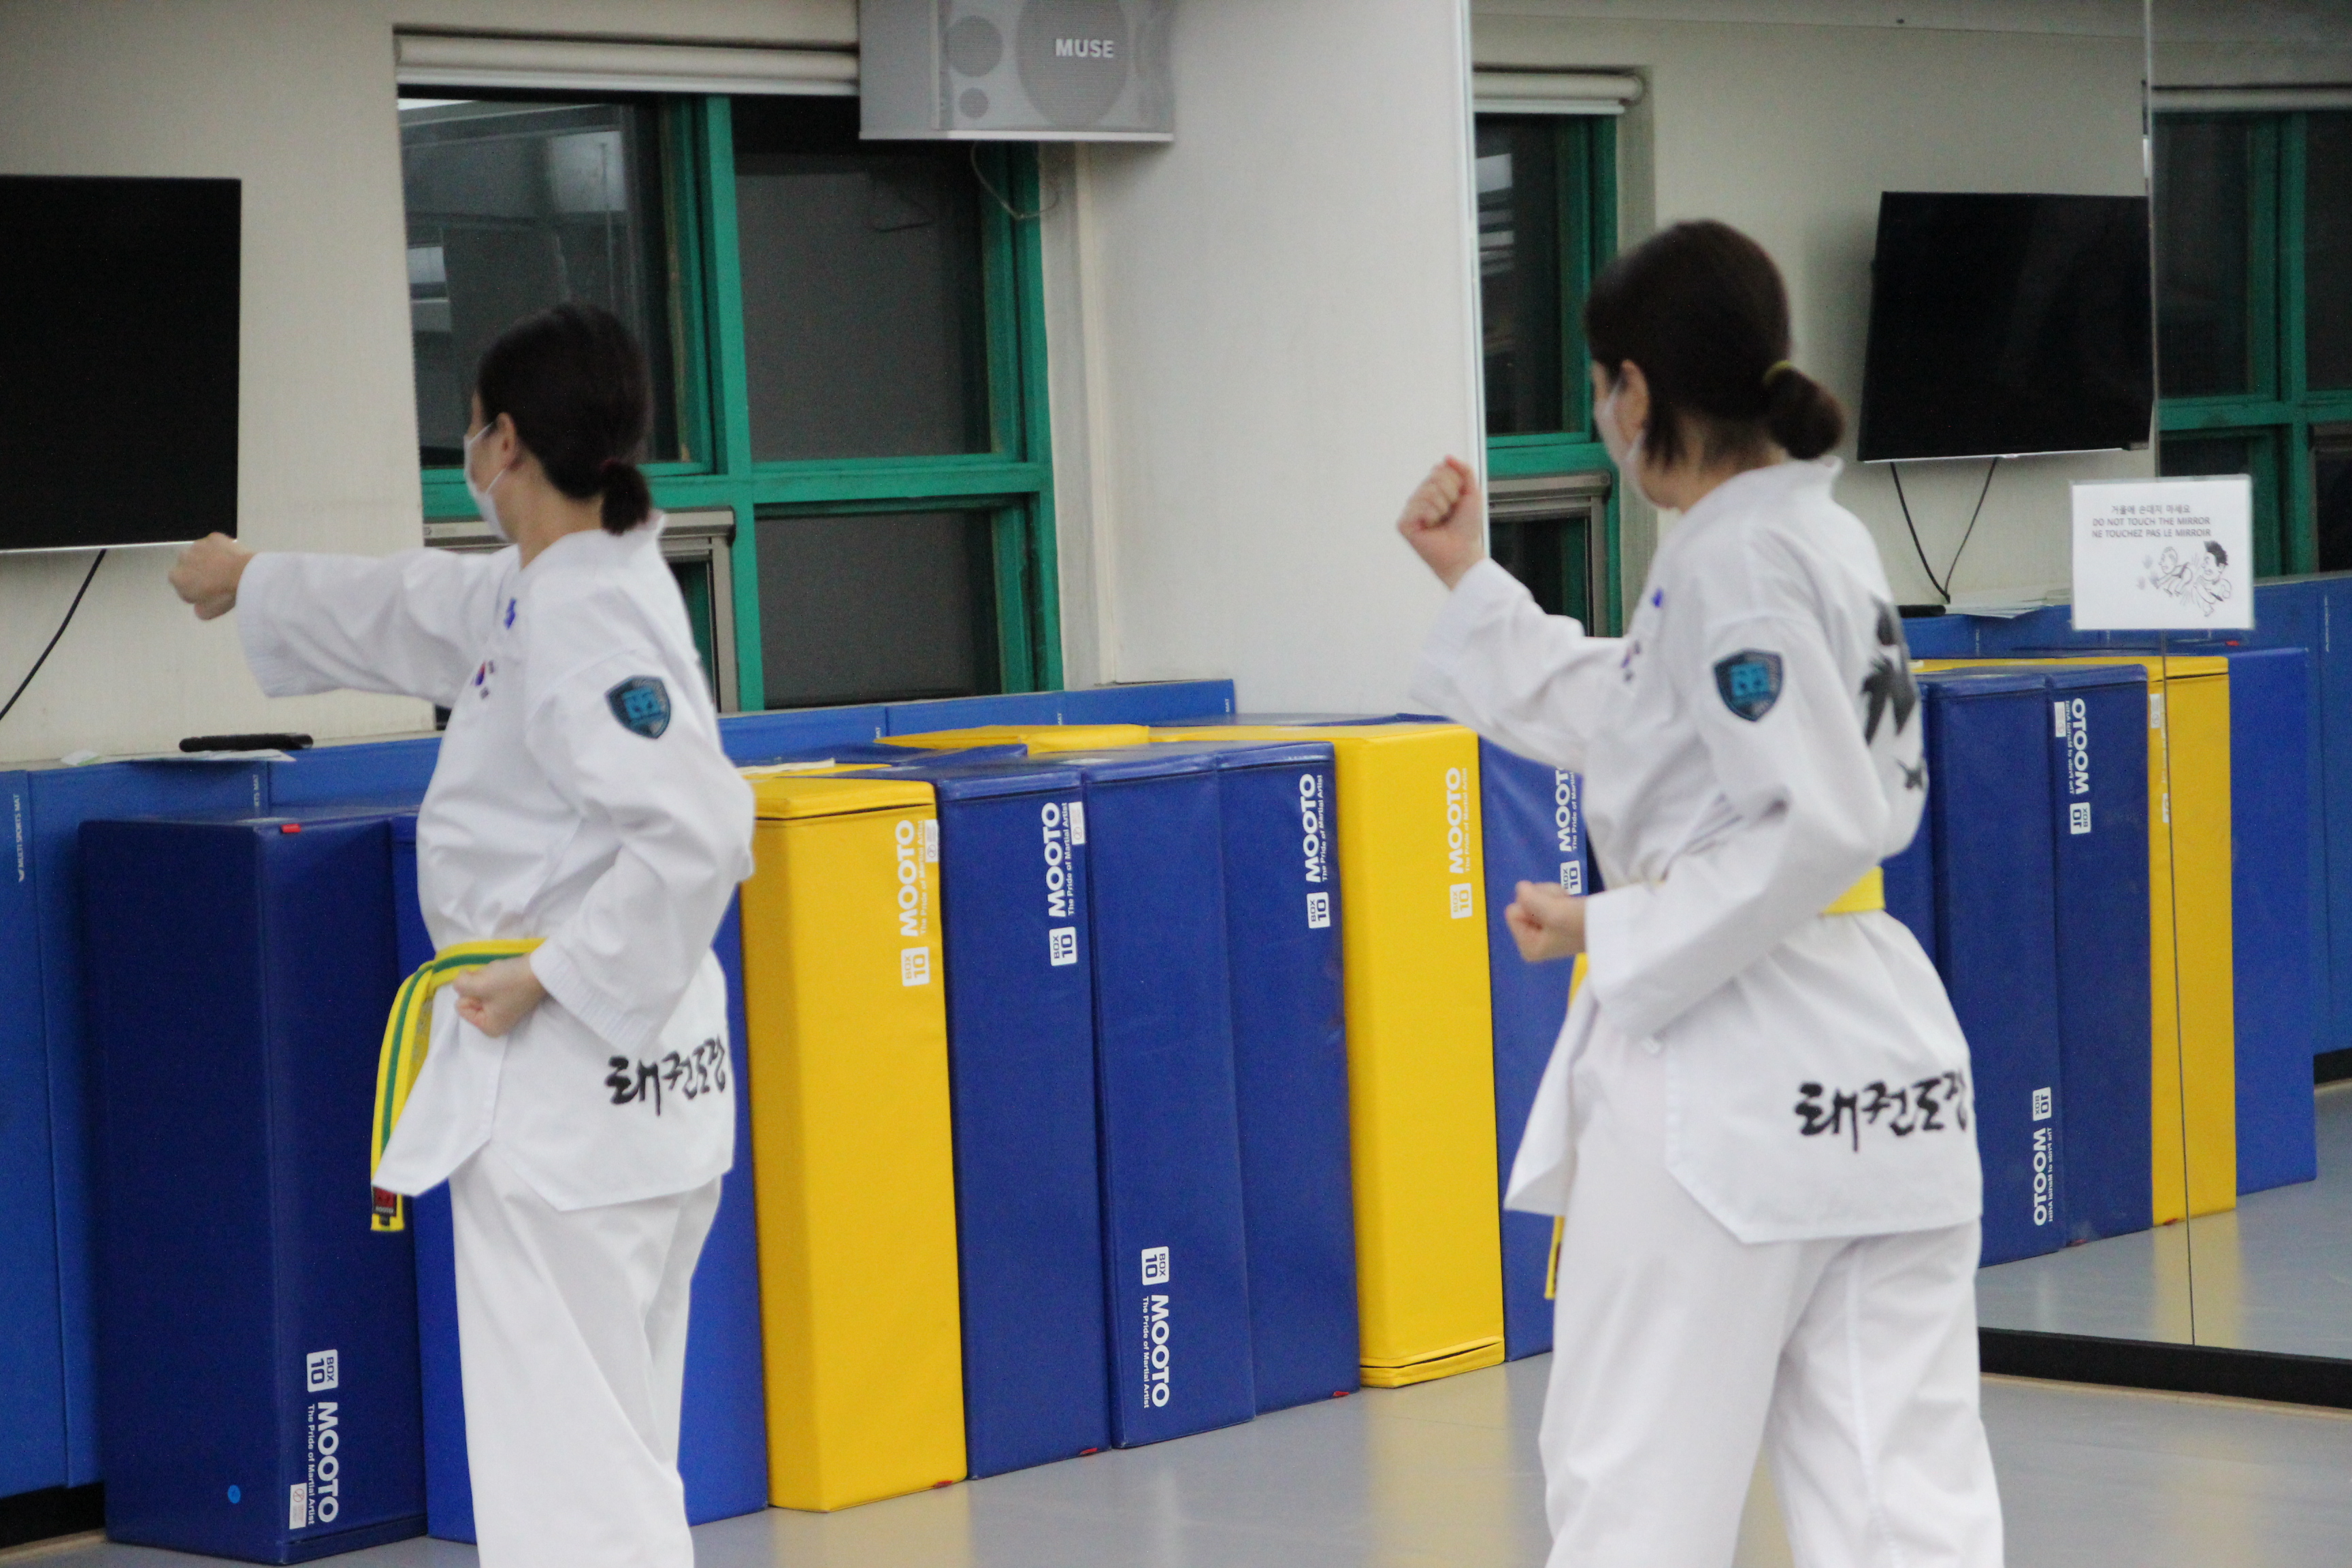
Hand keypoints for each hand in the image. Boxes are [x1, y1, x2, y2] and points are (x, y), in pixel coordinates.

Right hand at [170, 533, 252, 619]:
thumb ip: (197, 609)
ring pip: (200, 554)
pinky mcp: (213, 537)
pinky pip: (215, 545)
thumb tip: (199, 606)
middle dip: (198, 573)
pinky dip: (220, 550)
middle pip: (189, 567)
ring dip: (208, 560)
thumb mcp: (207, 612)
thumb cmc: (224, 595)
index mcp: (176, 576)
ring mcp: (198, 544)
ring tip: (225, 570)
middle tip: (216, 582)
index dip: (193, 591)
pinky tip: (231, 559)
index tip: (207, 595)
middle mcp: (182, 557)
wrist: (245, 573)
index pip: (181, 585)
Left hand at [451, 956, 547, 1036]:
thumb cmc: (510, 981)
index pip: (461, 1005)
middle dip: (478, 984)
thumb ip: (459, 984)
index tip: (489, 988)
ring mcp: (502, 1010)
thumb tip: (461, 979)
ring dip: (485, 978)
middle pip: (469, 997)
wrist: (541, 969)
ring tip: (502, 976)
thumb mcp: (478, 983)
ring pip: (477, 989)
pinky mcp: (508, 997)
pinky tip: (506, 975)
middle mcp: (495, 1023)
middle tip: (496, 981)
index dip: (471, 992)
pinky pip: (489, 986)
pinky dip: (493, 977)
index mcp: (488, 1027)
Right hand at [1396, 456, 1485, 589]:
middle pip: (1435, 478)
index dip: (1456, 484)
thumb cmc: (1467, 527)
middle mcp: (1419, 496)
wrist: (1464, 552)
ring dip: (1442, 508)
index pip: (1441, 469)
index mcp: (1432, 488)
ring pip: (1428, 492)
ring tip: (1441, 521)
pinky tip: (1430, 527)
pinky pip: (1419, 507)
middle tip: (1450, 513)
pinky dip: (1431, 516)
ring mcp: (1410, 510)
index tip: (1458, 502)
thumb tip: (1446, 457)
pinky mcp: (1404, 524)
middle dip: (1450, 495)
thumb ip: (1464, 471)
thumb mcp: (1472, 493)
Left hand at [1505, 881, 1585, 963]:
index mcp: (1528, 947)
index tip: (1554, 913)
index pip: (1512, 912)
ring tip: (1570, 905)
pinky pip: (1544, 898)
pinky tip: (1571, 903)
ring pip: (1533, 898)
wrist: (1615, 924)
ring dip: (1552, 896)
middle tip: (1564, 907)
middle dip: (1543, 899)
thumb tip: (1520, 888)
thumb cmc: (1584, 922)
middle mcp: (1533, 942)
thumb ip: (1529, 899)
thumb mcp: (1553, 911)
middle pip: (1522, 903)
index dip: (1532, 905)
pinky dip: (1558, 896)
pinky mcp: (1554, 920)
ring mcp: (1543, 931)